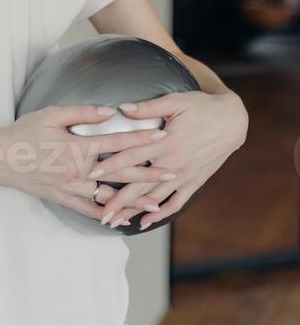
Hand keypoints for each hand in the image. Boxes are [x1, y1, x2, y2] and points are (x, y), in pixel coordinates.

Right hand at [0, 104, 174, 222]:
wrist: (0, 159)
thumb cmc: (24, 132)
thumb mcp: (51, 114)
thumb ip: (82, 112)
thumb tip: (109, 111)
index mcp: (78, 148)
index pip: (117, 142)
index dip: (141, 139)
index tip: (162, 136)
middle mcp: (79, 171)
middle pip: (121, 173)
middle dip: (149, 173)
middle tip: (173, 172)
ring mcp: (72, 188)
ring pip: (110, 196)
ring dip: (134, 199)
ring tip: (157, 202)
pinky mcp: (64, 199)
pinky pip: (91, 209)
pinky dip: (109, 212)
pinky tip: (124, 216)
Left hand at [90, 90, 248, 229]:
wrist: (233, 121)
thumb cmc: (202, 107)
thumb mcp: (175, 101)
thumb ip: (148, 107)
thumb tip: (121, 107)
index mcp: (168, 142)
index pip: (133, 156)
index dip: (112, 164)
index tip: (92, 173)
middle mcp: (175, 163)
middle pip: (141, 185)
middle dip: (119, 201)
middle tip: (100, 213)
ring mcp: (185, 175)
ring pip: (155, 198)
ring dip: (134, 211)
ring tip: (115, 221)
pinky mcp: (194, 182)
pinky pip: (176, 203)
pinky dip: (160, 214)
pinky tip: (144, 222)